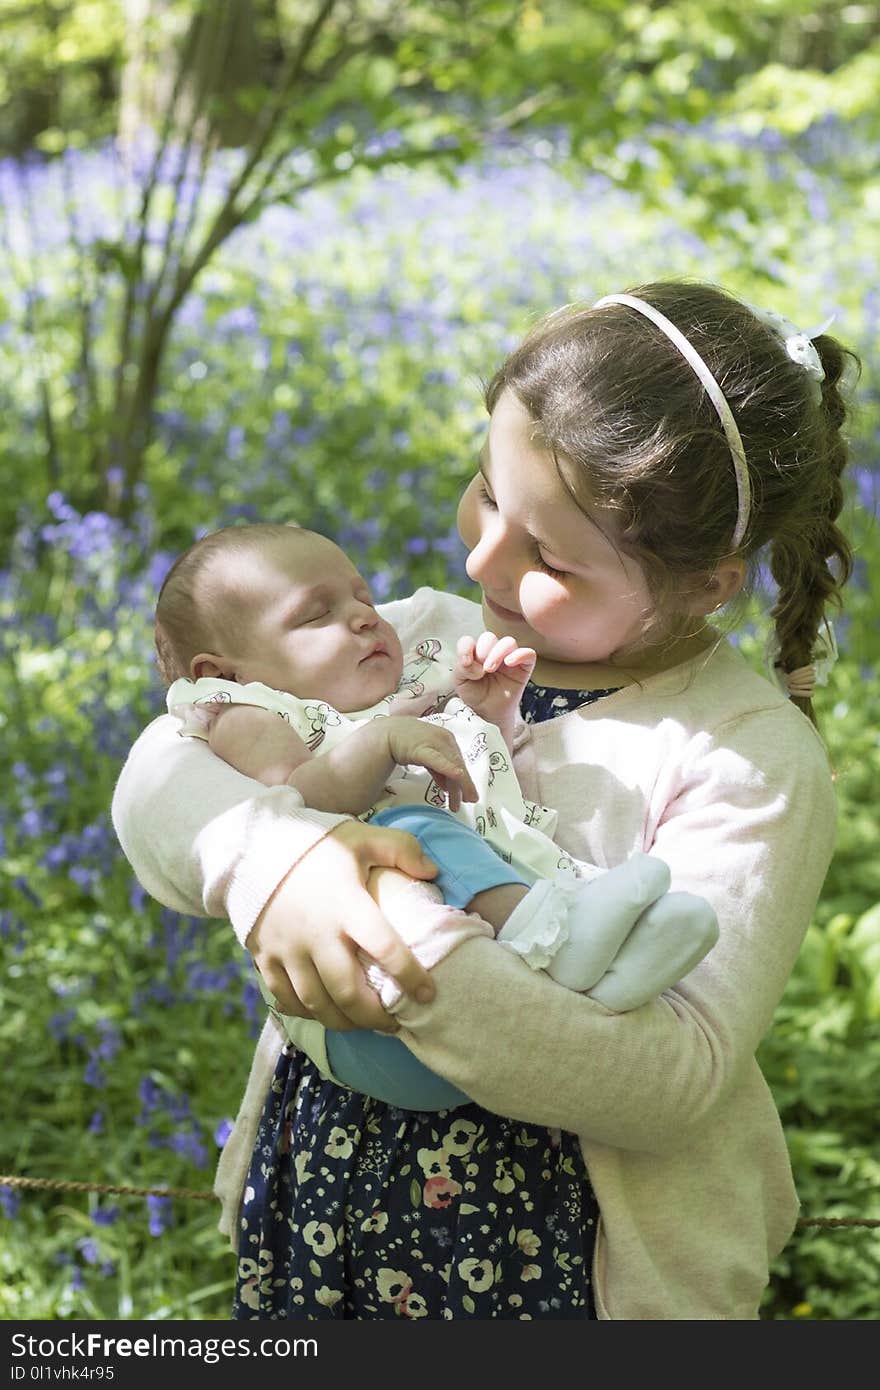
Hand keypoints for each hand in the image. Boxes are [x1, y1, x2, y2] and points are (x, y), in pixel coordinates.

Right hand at [246, 820, 439, 1031]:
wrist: (253, 849)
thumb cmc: (316, 846)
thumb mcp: (362, 837)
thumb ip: (402, 849)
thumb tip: (433, 872)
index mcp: (346, 904)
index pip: (384, 947)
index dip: (410, 975)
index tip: (428, 994)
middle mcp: (316, 934)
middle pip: (348, 992)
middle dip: (375, 1017)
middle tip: (395, 1023)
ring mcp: (287, 950)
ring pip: (317, 1004)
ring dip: (344, 1022)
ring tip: (365, 1024)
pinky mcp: (265, 957)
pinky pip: (286, 999)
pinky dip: (308, 1014)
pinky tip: (327, 1014)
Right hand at [384, 716, 478, 812]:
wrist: (387, 732)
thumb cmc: (407, 742)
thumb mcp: (428, 755)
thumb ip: (438, 769)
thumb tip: (447, 787)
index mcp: (448, 740)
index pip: (459, 763)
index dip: (466, 780)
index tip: (468, 796)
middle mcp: (445, 740)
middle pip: (458, 766)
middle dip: (464, 786)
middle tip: (468, 801)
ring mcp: (435, 743)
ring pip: (451, 766)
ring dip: (456, 786)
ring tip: (456, 803)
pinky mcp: (423, 748)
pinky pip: (438, 760)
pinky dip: (448, 768)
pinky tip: (456, 775)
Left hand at [453, 631, 536, 730]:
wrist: (488, 713)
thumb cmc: (475, 695)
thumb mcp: (460, 681)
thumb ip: (460, 667)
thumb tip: (470, 660)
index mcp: (474, 653)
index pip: (469, 640)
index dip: (466, 648)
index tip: (465, 663)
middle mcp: (492, 652)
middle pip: (489, 637)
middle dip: (483, 652)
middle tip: (482, 670)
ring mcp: (509, 658)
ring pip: (508, 642)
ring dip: (498, 653)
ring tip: (491, 669)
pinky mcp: (524, 667)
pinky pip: (528, 653)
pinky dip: (520, 655)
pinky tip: (509, 663)